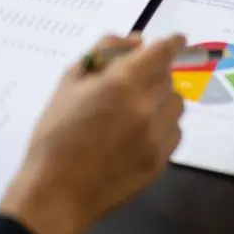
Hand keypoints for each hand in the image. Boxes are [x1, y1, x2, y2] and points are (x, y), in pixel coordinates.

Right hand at [0, 34, 185, 233]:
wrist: (56, 194)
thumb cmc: (55, 135)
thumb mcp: (69, 84)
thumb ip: (103, 54)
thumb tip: (137, 41)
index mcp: (122, 82)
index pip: (162, 52)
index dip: (172, 43)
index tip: (179, 39)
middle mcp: (146, 106)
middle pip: (168, 77)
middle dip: (155, 74)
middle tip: (132, 83)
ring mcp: (156, 136)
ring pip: (176, 103)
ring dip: (162, 99)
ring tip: (135, 110)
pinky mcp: (161, 161)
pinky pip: (175, 132)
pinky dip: (163, 126)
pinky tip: (139, 134)